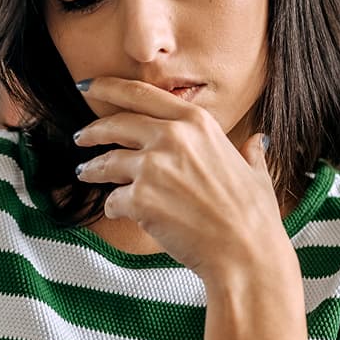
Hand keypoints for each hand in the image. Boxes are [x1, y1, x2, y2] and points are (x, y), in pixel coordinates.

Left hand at [73, 75, 284, 277]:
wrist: (246, 253)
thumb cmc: (254, 216)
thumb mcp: (256, 173)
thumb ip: (249, 152)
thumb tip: (258, 142)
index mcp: (197, 123)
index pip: (141, 93)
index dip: (109, 87)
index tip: (89, 86)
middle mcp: (172, 137)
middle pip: (116, 124)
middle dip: (92, 130)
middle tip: (81, 136)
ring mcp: (153, 167)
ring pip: (107, 162)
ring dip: (91, 168)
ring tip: (84, 172)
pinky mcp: (140, 199)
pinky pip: (113, 199)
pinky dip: (113, 206)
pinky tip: (118, 211)